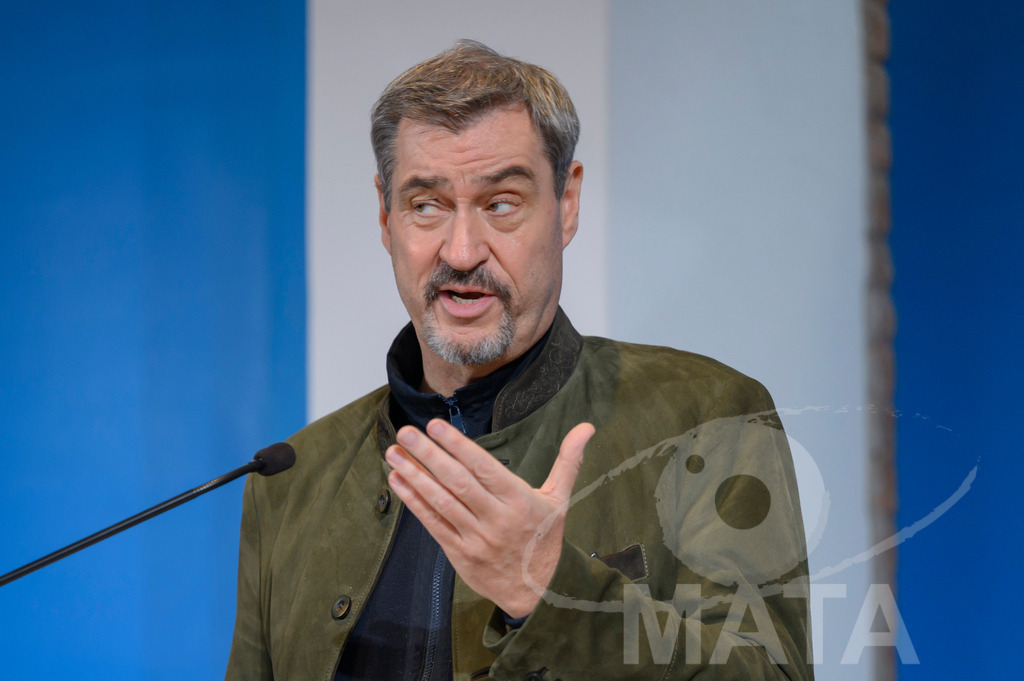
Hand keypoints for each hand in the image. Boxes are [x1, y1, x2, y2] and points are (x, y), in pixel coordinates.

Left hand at [384, 418, 594, 618]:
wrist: (537, 593)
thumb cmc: (545, 539)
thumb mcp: (560, 499)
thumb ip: (568, 460)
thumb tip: (587, 427)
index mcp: (519, 501)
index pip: (484, 468)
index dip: (458, 447)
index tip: (436, 426)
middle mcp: (495, 519)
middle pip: (457, 482)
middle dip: (429, 455)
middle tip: (406, 432)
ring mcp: (475, 538)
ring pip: (441, 502)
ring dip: (414, 476)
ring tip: (393, 452)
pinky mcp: (458, 553)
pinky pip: (432, 523)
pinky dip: (413, 501)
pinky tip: (398, 481)